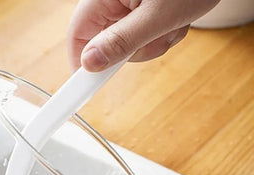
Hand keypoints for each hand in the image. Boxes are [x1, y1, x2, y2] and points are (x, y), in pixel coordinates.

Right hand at [68, 0, 219, 70]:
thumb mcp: (157, 15)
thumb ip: (123, 40)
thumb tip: (90, 62)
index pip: (78, 34)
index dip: (81, 62)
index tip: (87, 86)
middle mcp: (113, 0)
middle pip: (104, 43)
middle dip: (132, 51)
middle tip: (154, 41)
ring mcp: (128, 6)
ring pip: (127, 45)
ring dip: (152, 44)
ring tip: (171, 25)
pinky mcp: (142, 11)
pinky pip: (143, 38)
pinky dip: (161, 37)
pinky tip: (175, 22)